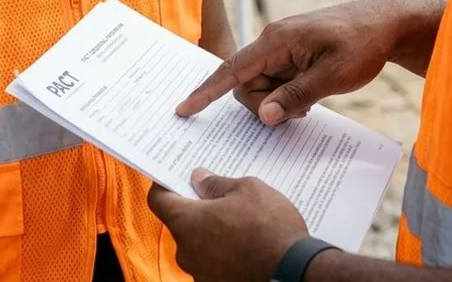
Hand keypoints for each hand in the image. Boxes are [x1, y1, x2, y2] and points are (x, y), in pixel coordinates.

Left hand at [149, 169, 307, 281]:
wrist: (294, 272)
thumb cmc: (269, 228)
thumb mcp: (247, 190)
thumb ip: (217, 184)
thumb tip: (199, 179)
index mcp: (187, 222)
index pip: (158, 200)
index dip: (164, 186)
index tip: (174, 178)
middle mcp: (186, 251)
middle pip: (180, 223)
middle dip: (196, 209)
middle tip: (218, 197)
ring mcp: (200, 273)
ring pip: (198, 245)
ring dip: (211, 233)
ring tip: (239, 222)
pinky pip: (212, 263)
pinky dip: (222, 253)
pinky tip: (245, 244)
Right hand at [176, 0, 399, 125]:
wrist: (387, 24)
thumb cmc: (361, 44)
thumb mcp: (332, 76)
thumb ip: (296, 96)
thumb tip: (266, 116)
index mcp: (276, 41)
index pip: (231, 70)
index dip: (206, 92)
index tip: (184, 109)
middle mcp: (272, 42)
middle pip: (246, 85)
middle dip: (265, 105)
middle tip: (300, 111)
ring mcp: (282, 48)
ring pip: (262, 86)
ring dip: (279, 102)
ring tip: (311, 101)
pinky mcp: (292, 55)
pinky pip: (276, 81)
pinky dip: (287, 95)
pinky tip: (310, 96)